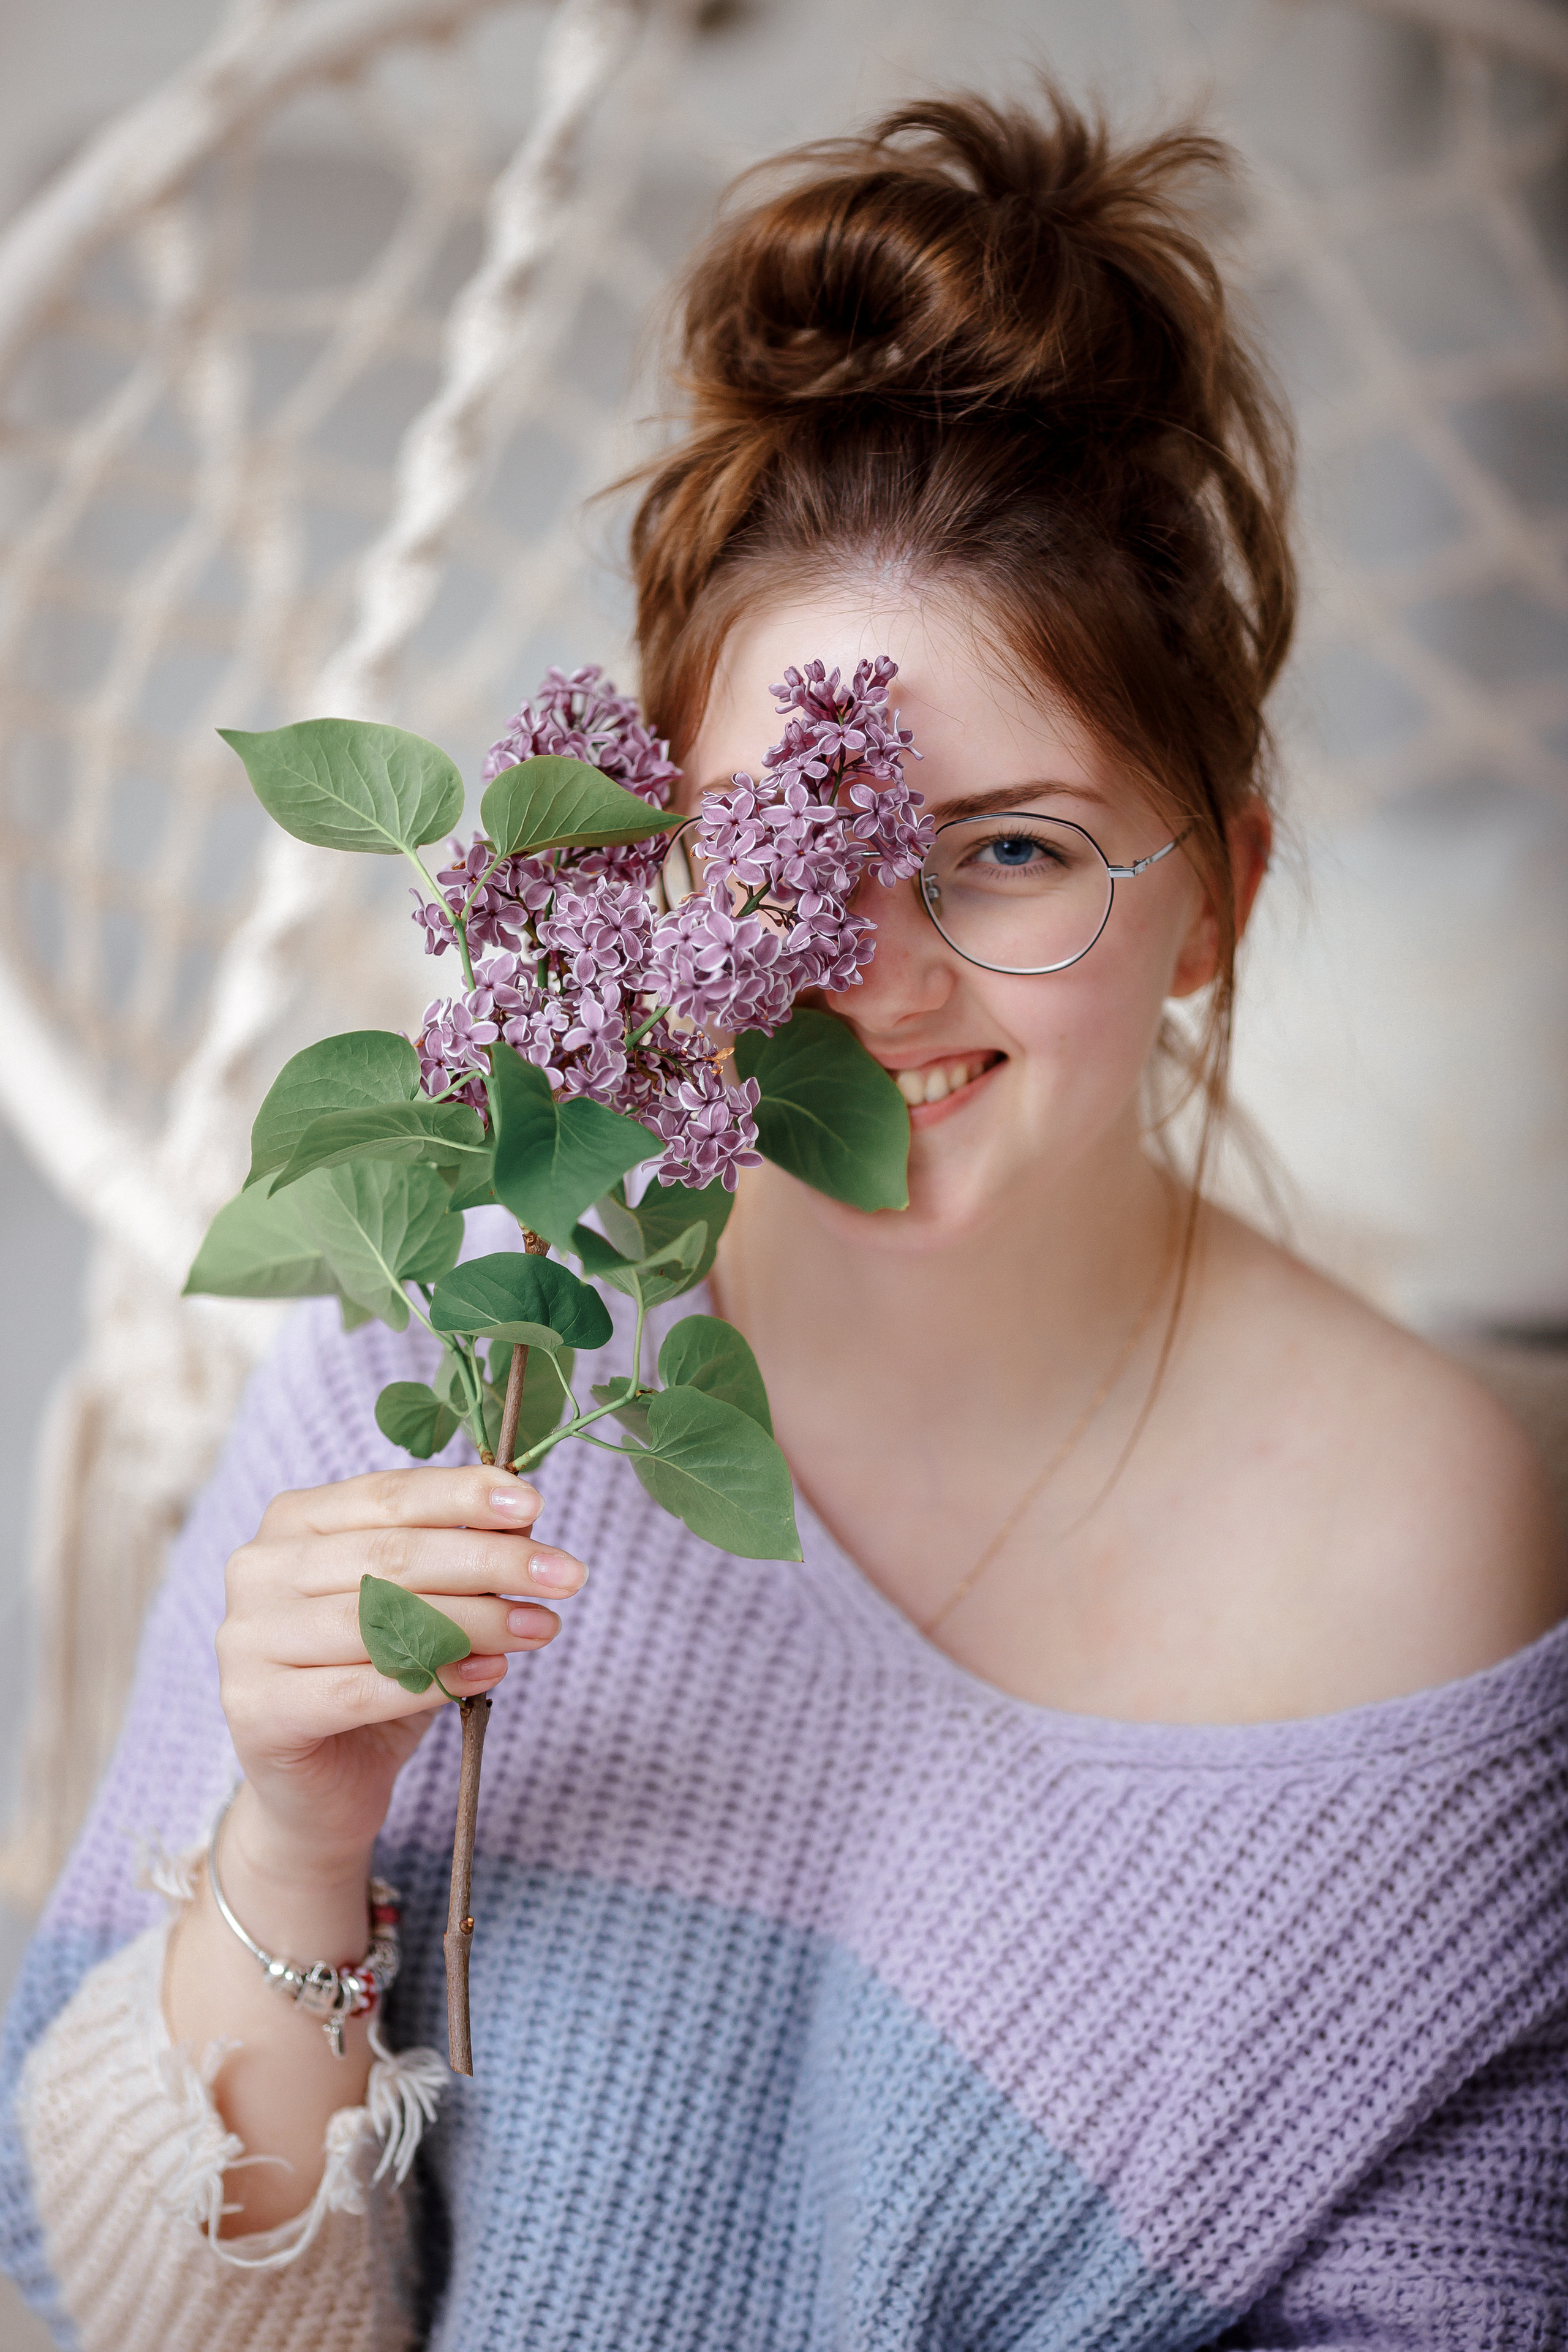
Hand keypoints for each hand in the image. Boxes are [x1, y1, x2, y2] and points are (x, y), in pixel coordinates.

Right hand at [217, 1464, 585, 1877]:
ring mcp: (246, 1640)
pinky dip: (435, 1679)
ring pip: (380, 1620)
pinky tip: (490, 1673)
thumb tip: (526, 1523)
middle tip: (565, 1575)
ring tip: (540, 1626)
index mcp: (293, 1521)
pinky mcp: (256, 1709)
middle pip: (392, 1555)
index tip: (535, 1504)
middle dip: (491, 1560)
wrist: (321, 1789)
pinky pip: (361, 1688)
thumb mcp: (420, 1604)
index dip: (465, 1496)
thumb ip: (458, 1560)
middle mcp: (258, 1569)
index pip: (388, 1495)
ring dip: (477, 1620)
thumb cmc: (376, 1676)